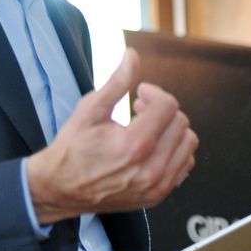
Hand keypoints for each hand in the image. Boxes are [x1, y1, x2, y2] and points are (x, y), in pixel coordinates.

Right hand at [25, 48, 197, 223]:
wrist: (62, 188)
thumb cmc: (72, 149)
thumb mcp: (89, 110)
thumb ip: (116, 82)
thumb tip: (132, 56)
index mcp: (134, 145)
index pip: (168, 105)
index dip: (154, 92)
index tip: (139, 93)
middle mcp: (150, 168)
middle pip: (180, 122)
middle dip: (162, 108)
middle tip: (140, 108)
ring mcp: (157, 185)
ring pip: (188, 142)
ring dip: (171, 128)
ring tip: (148, 126)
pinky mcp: (158, 194)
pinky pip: (184, 163)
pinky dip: (174, 148)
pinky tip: (154, 144)